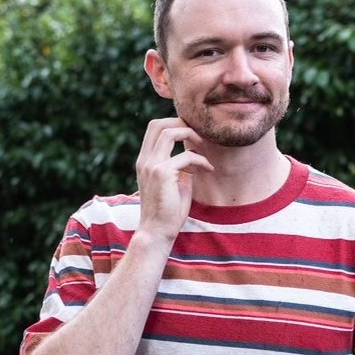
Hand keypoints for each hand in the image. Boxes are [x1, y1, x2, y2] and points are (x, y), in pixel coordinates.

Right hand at [135, 118, 213, 241]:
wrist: (158, 232)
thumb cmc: (167, 210)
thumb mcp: (173, 181)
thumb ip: (178, 165)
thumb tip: (192, 152)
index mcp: (144, 161)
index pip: (153, 128)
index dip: (173, 123)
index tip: (191, 132)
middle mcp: (145, 160)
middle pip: (158, 124)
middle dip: (180, 122)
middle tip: (198, 134)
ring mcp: (151, 165)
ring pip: (169, 133)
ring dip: (190, 134)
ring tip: (204, 145)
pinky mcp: (162, 174)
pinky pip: (186, 156)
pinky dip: (201, 159)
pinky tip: (209, 168)